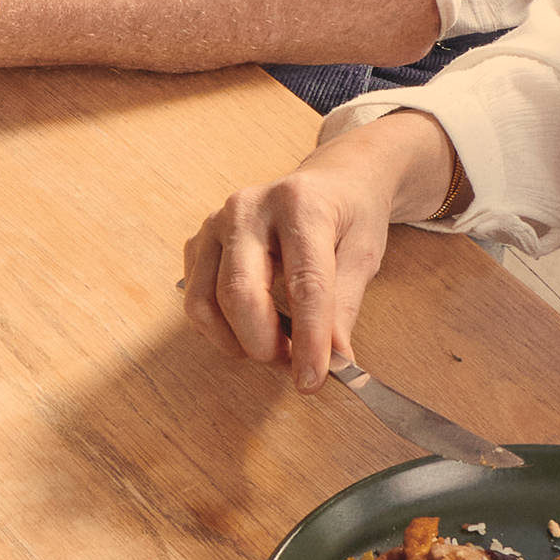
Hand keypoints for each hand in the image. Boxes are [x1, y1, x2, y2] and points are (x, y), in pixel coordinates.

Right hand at [182, 117, 456, 388]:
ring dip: (236, 341)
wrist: (332, 180)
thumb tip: (333, 360)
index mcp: (300, 205)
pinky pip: (194, 299)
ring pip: (206, 301)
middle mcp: (249, 208)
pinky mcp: (198, 241)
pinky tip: (249, 328)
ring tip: (271, 349)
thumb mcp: (364, 254)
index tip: (312, 380)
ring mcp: (216, 223)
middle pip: (240, 292)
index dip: (308, 339)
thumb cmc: (349, 215)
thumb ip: (345, 307)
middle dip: (262, 342)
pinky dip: (218, 328)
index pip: (303, 283)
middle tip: (289, 364)